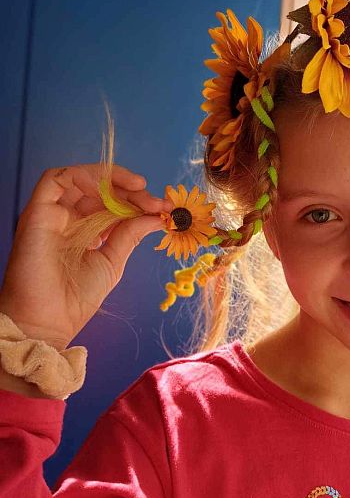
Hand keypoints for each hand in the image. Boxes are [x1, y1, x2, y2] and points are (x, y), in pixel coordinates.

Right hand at [0, 165, 171, 349]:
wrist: (47, 322)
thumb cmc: (75, 299)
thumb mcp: (112, 260)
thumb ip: (130, 234)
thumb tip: (158, 215)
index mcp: (83, 230)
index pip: (111, 203)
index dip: (138, 201)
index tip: (164, 208)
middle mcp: (66, 218)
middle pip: (99, 189)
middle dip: (132, 192)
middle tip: (157, 202)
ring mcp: (51, 214)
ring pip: (80, 178)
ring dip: (114, 179)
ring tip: (140, 191)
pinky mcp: (37, 212)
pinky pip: (57, 179)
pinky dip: (86, 175)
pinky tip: (113, 188)